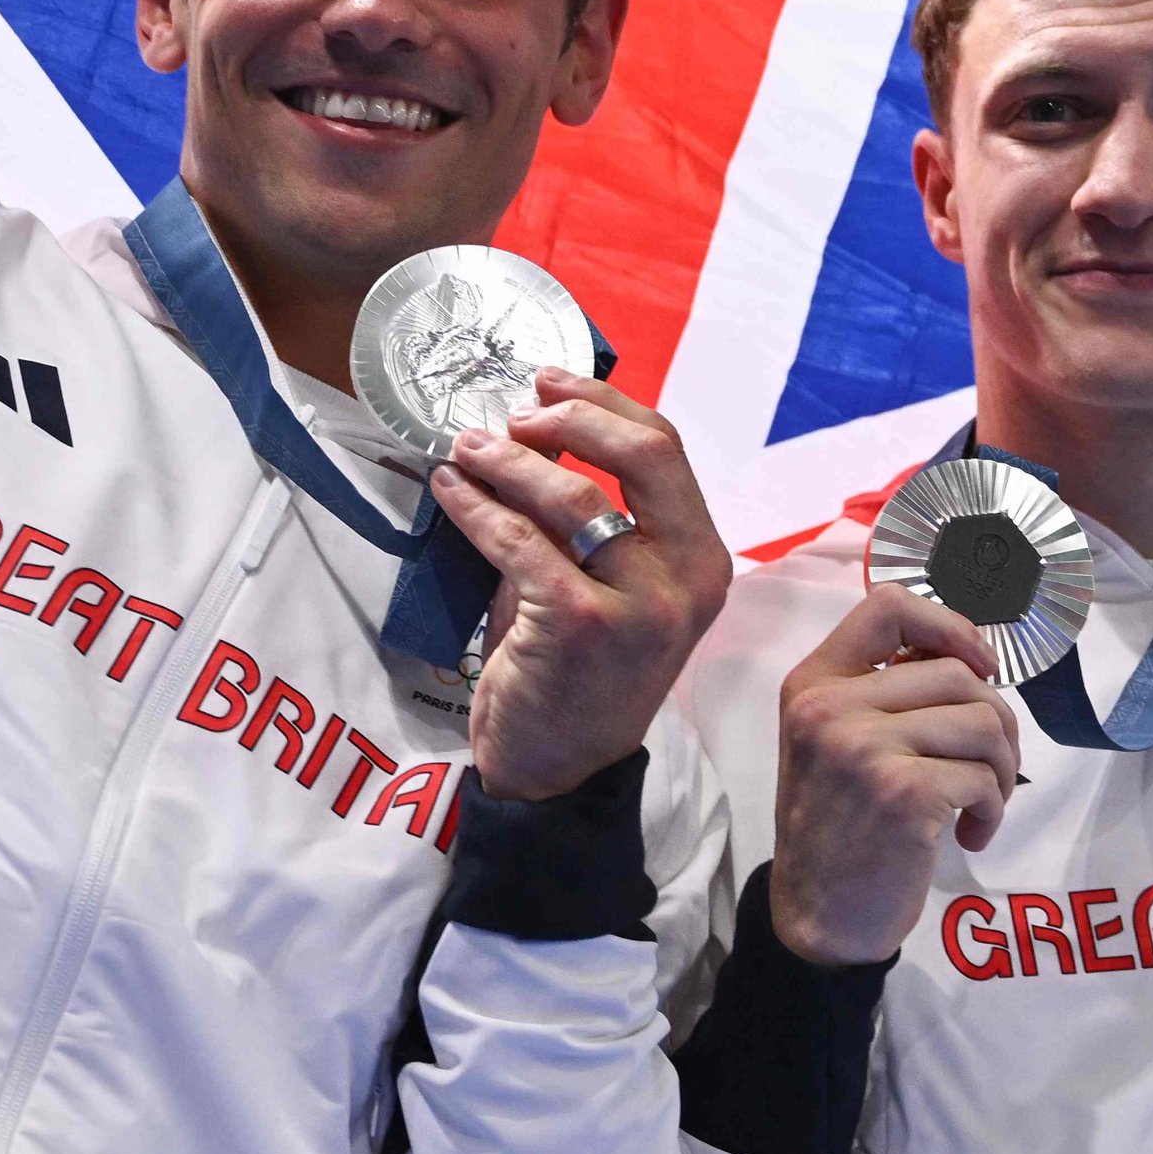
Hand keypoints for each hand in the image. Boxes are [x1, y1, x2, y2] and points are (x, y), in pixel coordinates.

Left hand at [426, 371, 732, 801]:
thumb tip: (533, 428)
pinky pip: (520, 542)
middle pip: (643, 454)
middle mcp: (689, 578)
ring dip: (509, 461)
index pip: (666, 449)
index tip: (547, 383)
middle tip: (513, 415)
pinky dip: (477, 508)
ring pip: (576, 495)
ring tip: (466, 448)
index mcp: (703, 558)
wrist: (557, 770)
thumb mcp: (603, 584)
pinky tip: (449, 491)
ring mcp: (641, 604)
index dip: (603, 403)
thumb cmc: (576, 670)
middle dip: (571, 416)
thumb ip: (587, 515)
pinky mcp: (581, 625)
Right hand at [768, 585, 1019, 968]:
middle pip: (958, 673)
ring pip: (983, 721)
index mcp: (812, 684)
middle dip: (997, 722)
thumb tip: (966, 657)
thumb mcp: (835, 744)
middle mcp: (830, 707)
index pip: (888, 606)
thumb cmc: (837, 829)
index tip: (980, 667)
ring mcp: (864, 748)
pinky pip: (985, 777)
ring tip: (982, 803)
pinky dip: (993, 808)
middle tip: (990, 769)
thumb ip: (881, 694)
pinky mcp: (902, 792)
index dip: (950, 626)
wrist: (817, 920)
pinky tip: (970, 834)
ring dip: (1003, 767)